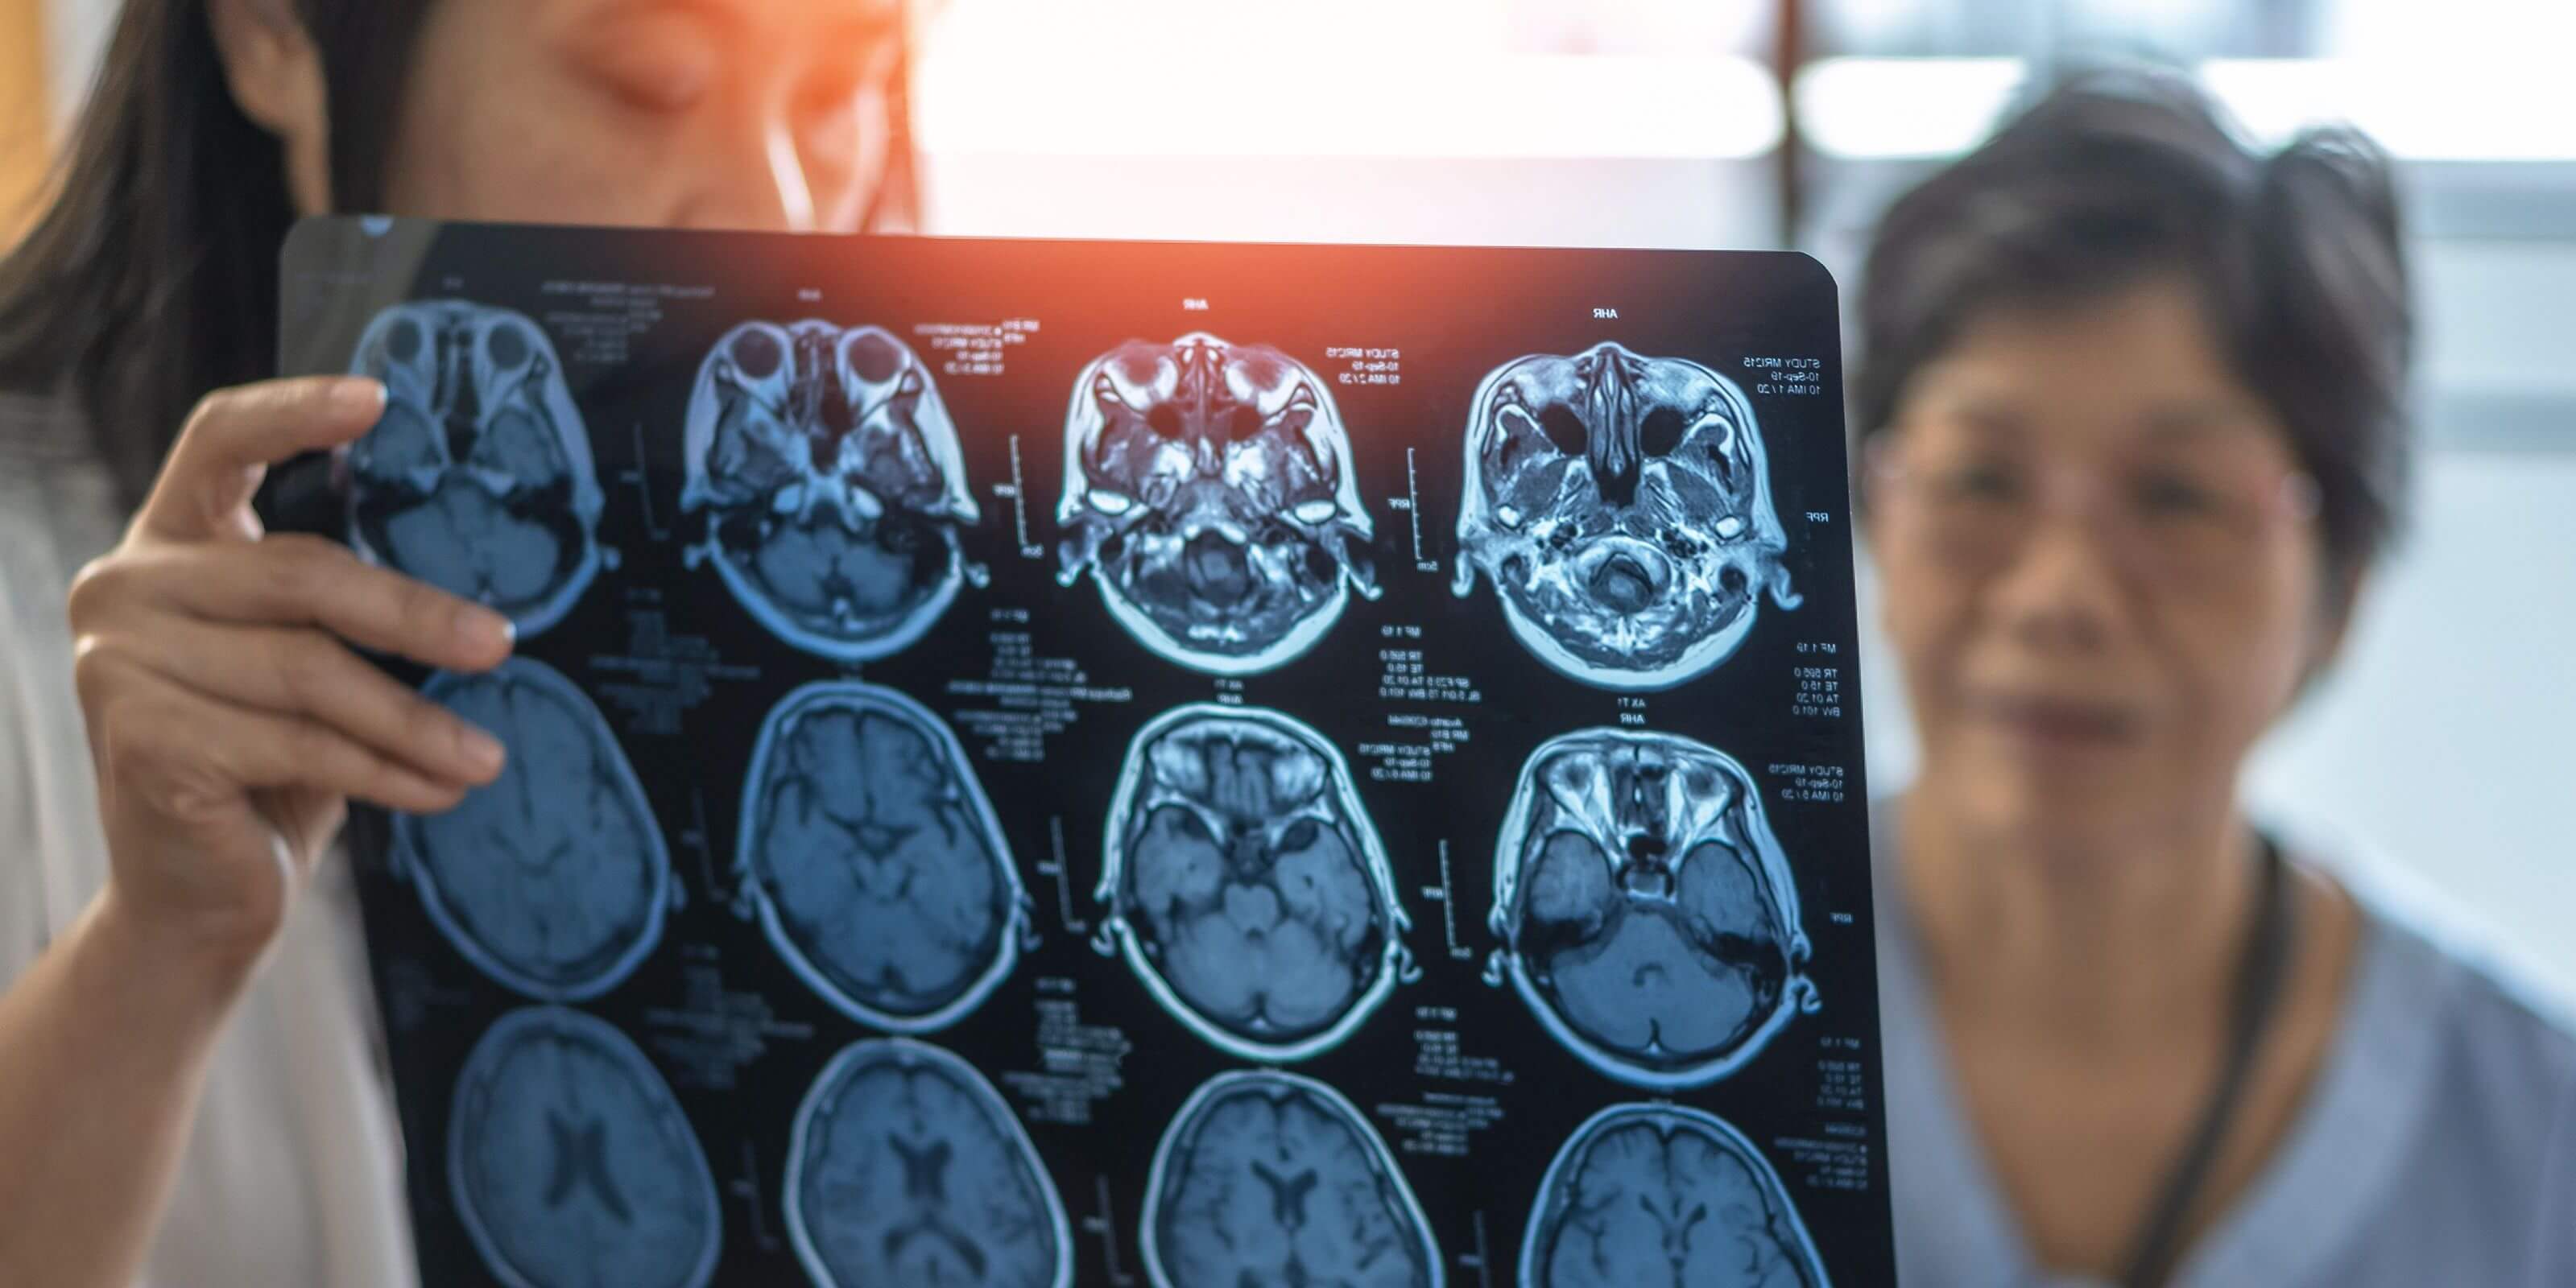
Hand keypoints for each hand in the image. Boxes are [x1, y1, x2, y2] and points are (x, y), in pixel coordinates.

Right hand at [65, 377, 514, 962]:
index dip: (293, 410)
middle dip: (414, 615)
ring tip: (484, 757)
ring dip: (414, 721)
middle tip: (502, 645)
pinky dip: (386, 770)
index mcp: (167, 544)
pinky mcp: (142, 737)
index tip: (378, 398)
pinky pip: (299, 744)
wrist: (198, 893)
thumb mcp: (304, 667)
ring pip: (310, 672)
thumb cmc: (266, 766)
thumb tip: (480, 592)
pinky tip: (440, 790)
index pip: (217, 442)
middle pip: (299, 573)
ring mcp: (119, 660)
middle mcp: (125, 586)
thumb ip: (342, 610)